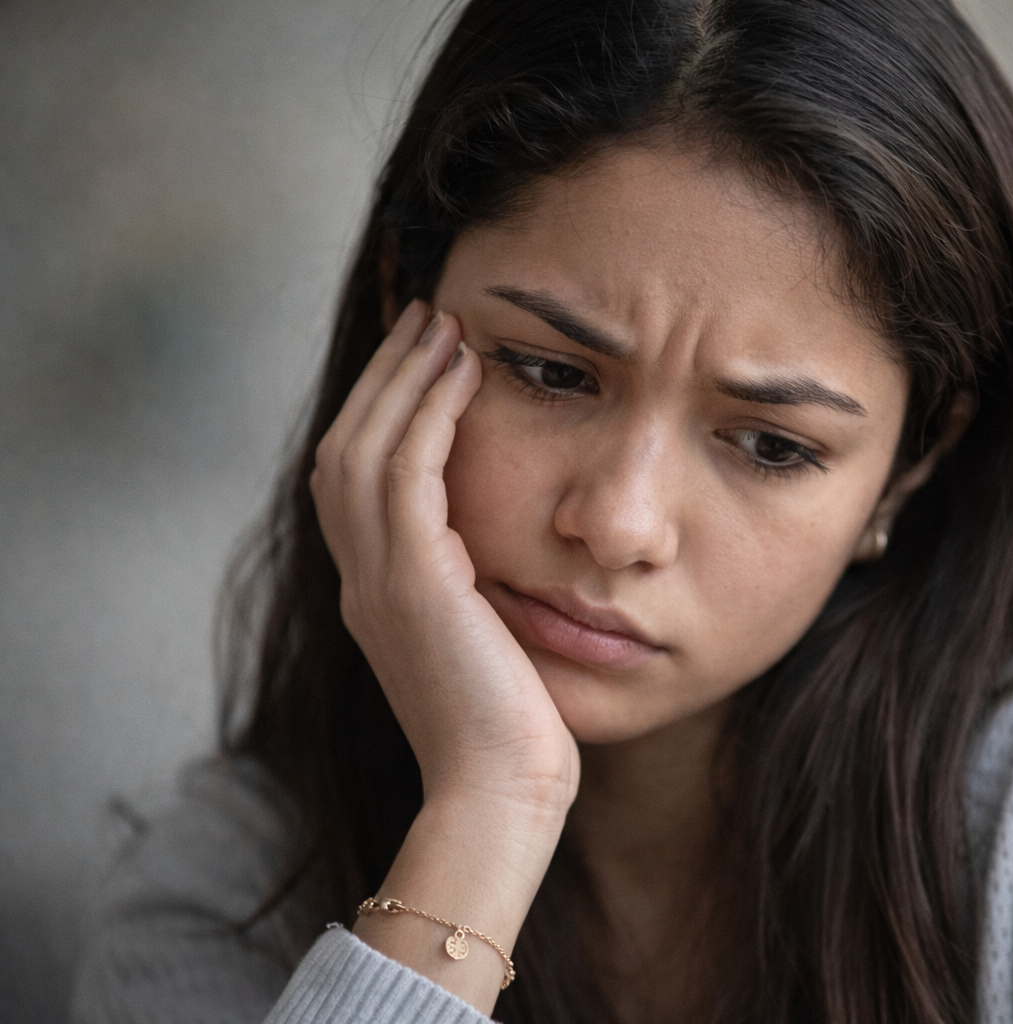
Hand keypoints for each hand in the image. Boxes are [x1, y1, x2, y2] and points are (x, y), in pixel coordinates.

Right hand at [310, 300, 578, 813]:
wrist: (501, 792)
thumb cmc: (515, 731)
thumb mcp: (491, 644)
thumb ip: (481, 591)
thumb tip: (510, 551)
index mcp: (377, 594)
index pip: (359, 480)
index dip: (385, 412)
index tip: (428, 360)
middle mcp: (361, 581)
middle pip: (348, 448)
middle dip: (386, 378)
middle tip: (428, 318)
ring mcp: (377, 580)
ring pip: (366, 447)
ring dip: (404, 379)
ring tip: (444, 324)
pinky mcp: (412, 582)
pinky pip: (407, 472)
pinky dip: (428, 414)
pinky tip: (465, 373)